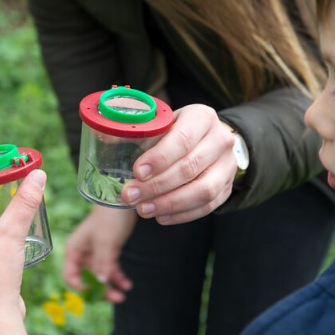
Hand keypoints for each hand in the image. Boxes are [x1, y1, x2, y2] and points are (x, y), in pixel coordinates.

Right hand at [63, 205, 134, 302]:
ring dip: (111, 285)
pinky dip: (118, 276)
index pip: (70, 275)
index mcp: (74, 250)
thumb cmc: (108, 218)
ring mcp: (95, 252)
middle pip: (87, 278)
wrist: (121, 200)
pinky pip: (111, 268)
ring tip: (125, 293)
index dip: (80, 286)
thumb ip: (101, 263)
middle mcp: (82, 253)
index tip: (94, 292)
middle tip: (116, 298)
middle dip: (100, 289)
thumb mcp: (105, 242)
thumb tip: (101, 282)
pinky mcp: (108, 250)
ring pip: (101, 275)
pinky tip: (127, 283)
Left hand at [121, 104, 237, 223]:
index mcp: (202, 117)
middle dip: (157, 186)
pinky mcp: (227, 187)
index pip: (182, 140)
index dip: (159, 158)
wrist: (211, 139)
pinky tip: (161, 217)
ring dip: (169, 204)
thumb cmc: (178, 130)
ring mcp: (227, 166)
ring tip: (143, 210)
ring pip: (202, 191)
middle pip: (189, 168)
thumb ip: (139, 131)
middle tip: (130, 195)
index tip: (137, 172)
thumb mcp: (162, 121)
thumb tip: (106, 141)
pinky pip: (207, 206)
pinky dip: (182, 215)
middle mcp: (220, 140)